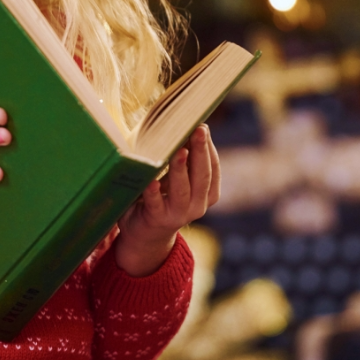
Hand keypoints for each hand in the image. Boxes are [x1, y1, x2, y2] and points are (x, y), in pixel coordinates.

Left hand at [115, 124, 220, 275]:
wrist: (146, 234)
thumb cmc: (163, 197)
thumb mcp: (178, 179)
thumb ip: (184, 160)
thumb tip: (185, 125)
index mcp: (207, 194)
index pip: (213, 168)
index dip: (209, 148)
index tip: (202, 126)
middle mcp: (197, 205)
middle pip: (202, 176)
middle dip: (200, 151)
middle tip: (198, 129)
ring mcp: (178, 214)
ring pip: (182, 189)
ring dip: (181, 169)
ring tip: (180, 150)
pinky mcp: (157, 219)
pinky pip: (156, 204)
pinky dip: (155, 192)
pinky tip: (152, 180)